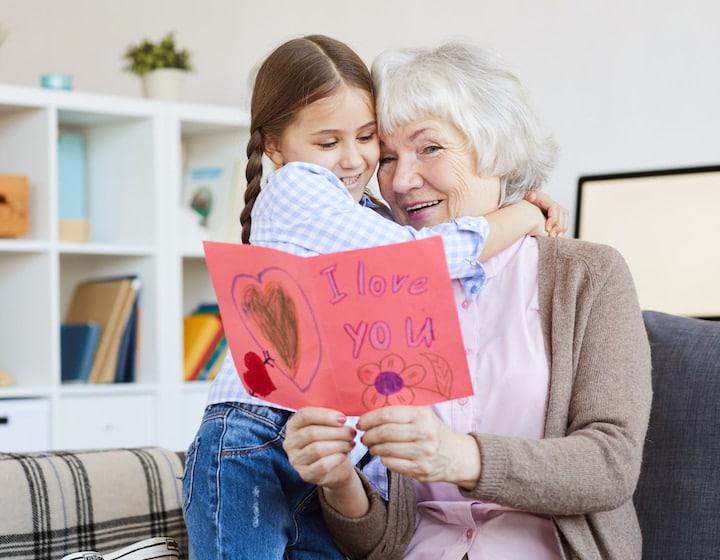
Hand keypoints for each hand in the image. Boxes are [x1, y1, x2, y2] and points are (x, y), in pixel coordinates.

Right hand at [283, 407, 356, 489]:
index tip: (343, 419)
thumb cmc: (331, 441)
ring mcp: (295, 460)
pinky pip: (322, 465)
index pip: (304, 415)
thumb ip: (330, 417)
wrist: (335, 468)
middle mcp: (290, 442)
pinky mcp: (304, 474)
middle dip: (336, 432)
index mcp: (293, 425)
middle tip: (352, 432)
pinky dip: (336, 458)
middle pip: (312, 433)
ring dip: (338, 445)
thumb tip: (341, 416)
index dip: (325, 415)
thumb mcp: (328, 426)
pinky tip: (345, 455)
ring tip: (351, 443)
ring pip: (317, 449)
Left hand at [358, 406, 480, 488]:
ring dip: (373, 448)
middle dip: (368, 435)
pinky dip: (383, 459)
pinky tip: (383, 456)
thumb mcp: (423, 415)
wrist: (456, 456)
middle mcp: (424, 433)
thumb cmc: (433, 432)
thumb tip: (370, 413)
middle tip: (364, 436)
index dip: (369, 419)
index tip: (361, 423)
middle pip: (384, 433)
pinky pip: (392, 464)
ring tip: (372, 446)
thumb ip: (401, 413)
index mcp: (421, 415)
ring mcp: (423, 453)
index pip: (387, 415)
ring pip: (386, 450)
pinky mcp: (420, 470)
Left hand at [524, 190, 568, 236]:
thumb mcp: (524, 199)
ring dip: (562, 228)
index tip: (547, 229)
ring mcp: (555, 208)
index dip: (553, 218)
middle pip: (562, 212)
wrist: (525, 204)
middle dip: (558, 225)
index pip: (554, 207)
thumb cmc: (524, 203)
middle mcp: (552, 203)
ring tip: (555, 236)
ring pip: (565, 217)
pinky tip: (557, 235)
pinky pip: (564, 221)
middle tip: (552, 235)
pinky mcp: (556, 214)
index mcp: (544, 198)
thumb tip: (532, 197)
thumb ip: (528, 197)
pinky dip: (562, 228)